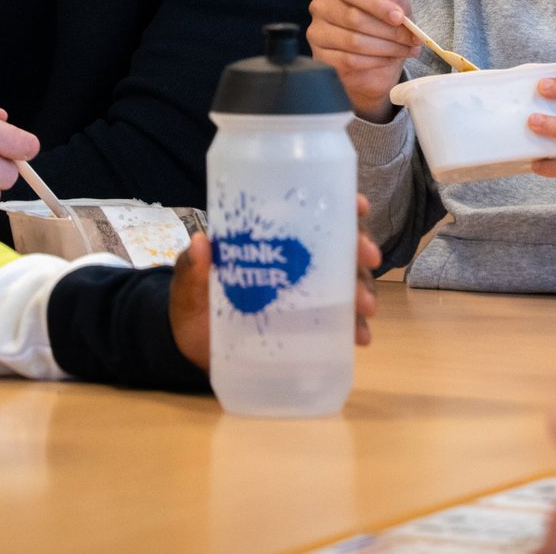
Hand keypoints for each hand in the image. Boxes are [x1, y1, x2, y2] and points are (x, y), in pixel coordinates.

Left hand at [170, 194, 383, 371]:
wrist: (193, 351)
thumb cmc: (192, 306)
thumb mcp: (187, 285)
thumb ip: (192, 268)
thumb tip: (202, 242)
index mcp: (267, 240)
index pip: (306, 212)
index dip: (337, 204)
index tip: (358, 207)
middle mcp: (291, 261)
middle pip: (336, 244)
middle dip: (359, 247)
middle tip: (367, 259)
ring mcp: (303, 292)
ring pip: (345, 279)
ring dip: (362, 288)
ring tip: (364, 308)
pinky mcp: (308, 324)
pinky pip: (340, 320)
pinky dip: (354, 326)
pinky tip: (360, 337)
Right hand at [306, 0, 422, 119]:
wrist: (377, 55)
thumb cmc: (384, 23)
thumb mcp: (396, 4)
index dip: (376, 4)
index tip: (400, 17)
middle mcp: (321, 5)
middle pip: (353, 17)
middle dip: (388, 30)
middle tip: (411, 39)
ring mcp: (317, 31)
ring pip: (352, 41)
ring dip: (385, 48)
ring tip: (405, 50)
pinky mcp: (320, 55)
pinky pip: (349, 60)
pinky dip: (374, 61)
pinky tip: (389, 59)